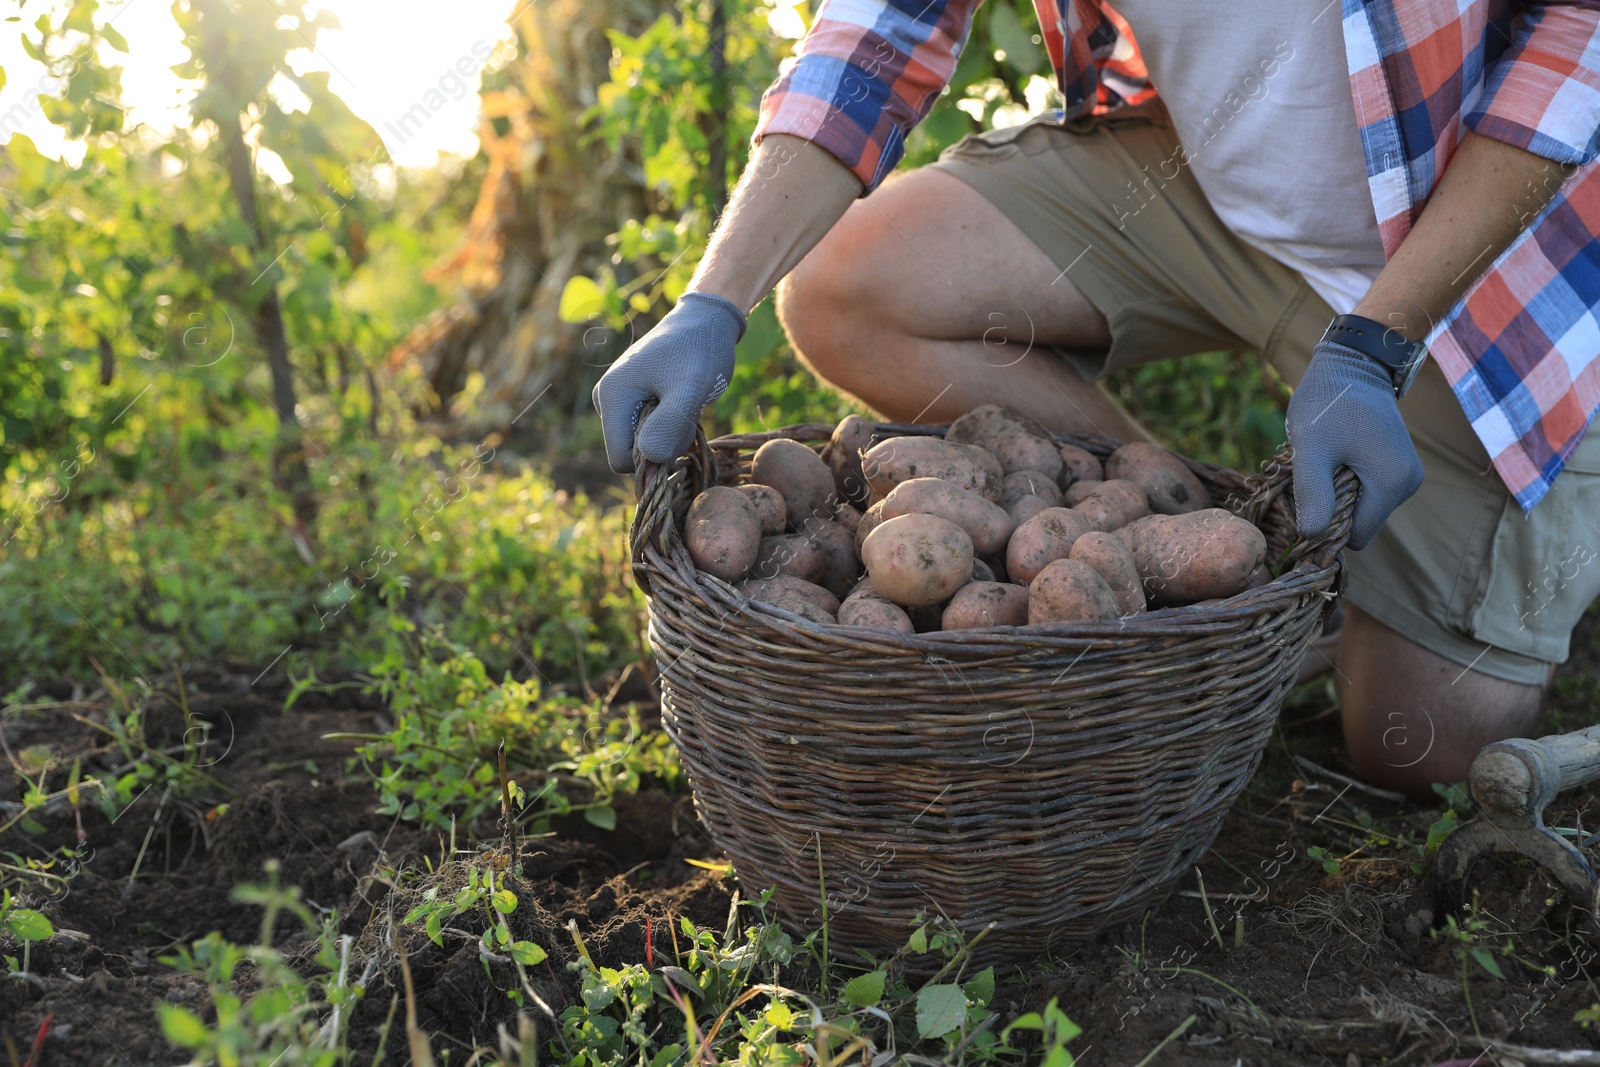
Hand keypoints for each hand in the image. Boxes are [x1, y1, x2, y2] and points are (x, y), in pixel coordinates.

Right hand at [592, 292, 744, 472]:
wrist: (706, 320)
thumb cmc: (699, 351)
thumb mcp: (690, 389)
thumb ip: (668, 425)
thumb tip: (647, 457)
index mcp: (610, 397)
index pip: (621, 461)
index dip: (653, 456)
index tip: (678, 428)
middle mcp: (605, 399)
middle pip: (634, 453)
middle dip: (664, 441)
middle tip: (685, 408)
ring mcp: (618, 399)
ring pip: (644, 443)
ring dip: (671, 431)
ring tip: (685, 399)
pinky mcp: (632, 398)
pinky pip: (650, 429)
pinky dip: (671, 421)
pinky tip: (680, 398)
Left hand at [1285, 341, 1423, 549]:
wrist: (1352, 365)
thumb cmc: (1327, 403)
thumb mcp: (1311, 448)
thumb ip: (1313, 494)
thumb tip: (1312, 536)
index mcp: (1392, 484)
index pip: (1355, 536)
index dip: (1326, 527)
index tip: (1305, 500)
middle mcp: (1409, 484)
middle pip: (1360, 524)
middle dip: (1333, 509)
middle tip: (1314, 473)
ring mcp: (1408, 475)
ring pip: (1363, 509)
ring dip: (1338, 495)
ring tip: (1326, 461)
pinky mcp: (1400, 466)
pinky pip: (1369, 492)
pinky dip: (1348, 483)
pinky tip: (1337, 457)